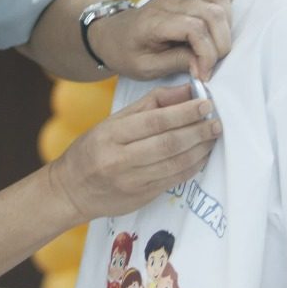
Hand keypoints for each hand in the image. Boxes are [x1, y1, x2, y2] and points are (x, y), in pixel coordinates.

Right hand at [48, 85, 221, 221]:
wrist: (71, 190)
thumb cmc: (91, 150)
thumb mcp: (112, 122)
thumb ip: (148, 105)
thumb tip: (184, 90)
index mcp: (110, 135)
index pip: (154, 121)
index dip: (183, 112)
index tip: (205, 104)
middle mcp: (119, 159)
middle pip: (167, 143)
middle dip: (197, 131)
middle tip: (216, 122)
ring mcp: (131, 181)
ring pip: (174, 163)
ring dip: (200, 149)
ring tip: (213, 136)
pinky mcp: (141, 197)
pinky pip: (174, 180)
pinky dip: (192, 166)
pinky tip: (201, 155)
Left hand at [90, 0, 232, 80]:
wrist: (110, 34)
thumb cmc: (125, 53)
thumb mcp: (145, 67)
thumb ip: (176, 62)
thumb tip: (204, 64)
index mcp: (154, 21)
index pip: (194, 28)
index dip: (207, 53)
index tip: (203, 73)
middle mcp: (169, 2)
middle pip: (212, 12)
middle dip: (220, 42)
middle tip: (211, 63)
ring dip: (225, 25)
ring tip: (215, 46)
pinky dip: (225, 1)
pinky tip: (221, 21)